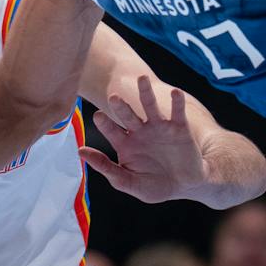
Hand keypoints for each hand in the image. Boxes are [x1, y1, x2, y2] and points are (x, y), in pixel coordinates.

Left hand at [81, 76, 211, 204]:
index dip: (105, 123)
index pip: (111, 130)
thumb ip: (106, 168)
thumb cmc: (155, 186)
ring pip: (150, 106)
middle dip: (121, 106)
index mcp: (124, 143)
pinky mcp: (179, 127)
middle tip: (114, 97)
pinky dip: (176, 102)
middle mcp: (140, 131)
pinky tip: (175, 92)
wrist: (185, 187)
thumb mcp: (128, 182)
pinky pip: (177, 112)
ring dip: (146, 92)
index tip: (98, 116)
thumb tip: (80, 151)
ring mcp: (159, 127)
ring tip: (142, 79)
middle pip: (127, 114)